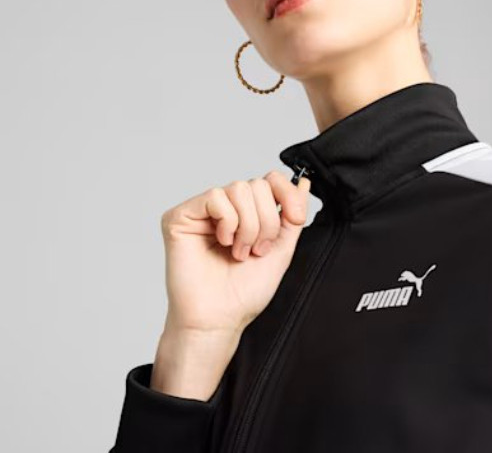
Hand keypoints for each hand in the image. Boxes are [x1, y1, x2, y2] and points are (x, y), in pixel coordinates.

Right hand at [159, 170, 311, 336]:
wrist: (218, 319)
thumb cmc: (243, 292)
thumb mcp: (281, 249)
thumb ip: (292, 215)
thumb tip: (304, 184)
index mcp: (247, 213)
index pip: (270, 179)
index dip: (286, 193)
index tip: (295, 218)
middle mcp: (225, 208)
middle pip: (257, 184)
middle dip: (267, 221)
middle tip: (257, 249)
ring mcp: (202, 210)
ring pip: (239, 188)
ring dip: (248, 225)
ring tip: (240, 251)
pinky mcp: (180, 216)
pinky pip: (215, 196)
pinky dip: (227, 222)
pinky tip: (222, 242)